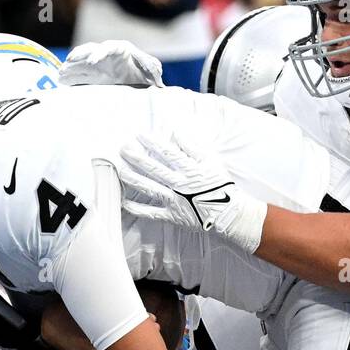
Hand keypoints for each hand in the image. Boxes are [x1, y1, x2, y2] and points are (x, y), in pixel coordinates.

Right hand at [60, 40, 163, 87]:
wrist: (139, 79)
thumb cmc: (145, 71)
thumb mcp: (152, 69)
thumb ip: (153, 68)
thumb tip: (158, 79)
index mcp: (119, 49)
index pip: (107, 48)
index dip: (99, 53)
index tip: (93, 62)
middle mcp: (105, 55)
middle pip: (89, 51)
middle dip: (79, 57)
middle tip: (68, 63)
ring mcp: (96, 65)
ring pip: (80, 63)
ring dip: (70, 68)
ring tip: (60, 74)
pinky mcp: (91, 75)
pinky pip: (78, 75)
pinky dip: (70, 77)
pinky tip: (61, 81)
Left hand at [118, 134, 266, 254]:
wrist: (228, 214)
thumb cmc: (221, 185)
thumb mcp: (211, 161)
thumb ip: (192, 147)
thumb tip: (176, 133)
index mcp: (189, 169)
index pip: (166, 153)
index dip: (152, 142)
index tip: (139, 135)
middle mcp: (179, 184)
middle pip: (154, 168)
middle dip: (137, 157)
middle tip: (123, 149)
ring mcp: (174, 201)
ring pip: (150, 188)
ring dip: (134, 179)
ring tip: (121, 170)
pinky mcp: (172, 216)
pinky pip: (152, 213)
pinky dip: (138, 209)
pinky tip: (125, 202)